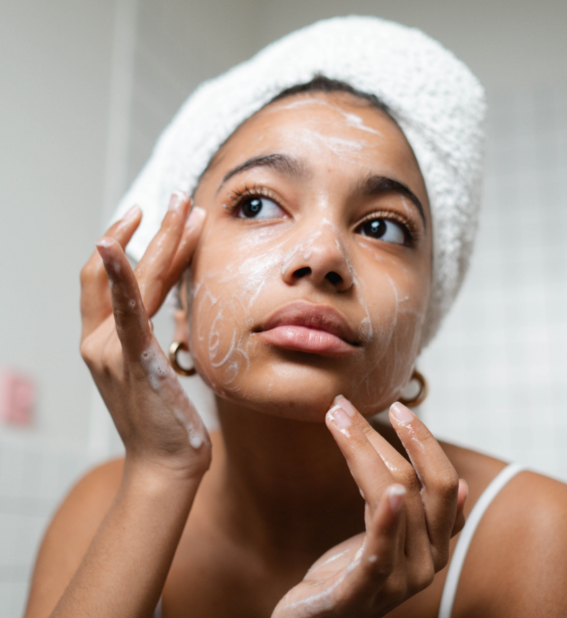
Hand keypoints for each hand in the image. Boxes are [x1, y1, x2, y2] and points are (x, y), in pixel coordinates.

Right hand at [79, 193, 210, 477]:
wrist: (164, 465)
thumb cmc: (166, 421)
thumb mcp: (156, 371)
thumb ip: (156, 338)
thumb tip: (178, 309)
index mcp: (106, 343)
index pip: (113, 281)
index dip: (130, 245)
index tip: (156, 218)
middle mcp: (100, 341)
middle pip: (122, 272)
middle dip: (152, 231)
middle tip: (178, 200)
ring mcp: (110, 350)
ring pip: (133, 282)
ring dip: (158, 241)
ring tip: (182, 208)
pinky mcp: (130, 360)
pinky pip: (124, 312)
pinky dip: (118, 277)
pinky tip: (114, 245)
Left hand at [272, 397, 465, 617]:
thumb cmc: (349, 572)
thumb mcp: (384, 533)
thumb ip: (414, 509)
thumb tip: (461, 484)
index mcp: (433, 544)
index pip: (441, 483)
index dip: (424, 442)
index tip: (398, 408)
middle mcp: (426, 563)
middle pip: (416, 484)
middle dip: (384, 438)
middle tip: (344, 405)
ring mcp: (398, 582)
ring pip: (395, 501)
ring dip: (363, 451)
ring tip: (336, 418)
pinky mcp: (361, 595)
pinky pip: (381, 553)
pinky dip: (388, 520)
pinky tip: (390, 493)